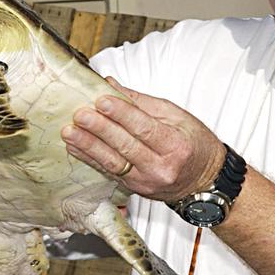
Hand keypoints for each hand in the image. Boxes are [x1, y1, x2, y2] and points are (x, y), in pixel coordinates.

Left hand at [61, 78, 223, 201]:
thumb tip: (111, 85)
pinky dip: (90, 158)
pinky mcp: (135, 189)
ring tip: (70, 132)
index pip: (145, 128)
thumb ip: (142, 102)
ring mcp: (147, 181)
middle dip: (100, 129)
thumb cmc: (193, 144)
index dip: (122, 114)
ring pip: (113, 162)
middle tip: (80, 115)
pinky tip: (75, 148)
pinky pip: (109, 172)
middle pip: (126, 146)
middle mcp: (162, 167)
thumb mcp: (177, 116)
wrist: (204, 181)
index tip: (102, 100)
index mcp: (176, 145)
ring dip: (88, 146)